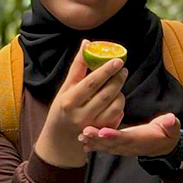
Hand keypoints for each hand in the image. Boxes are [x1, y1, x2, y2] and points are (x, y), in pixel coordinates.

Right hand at [34, 40, 127, 166]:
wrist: (59, 139)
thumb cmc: (62, 108)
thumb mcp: (65, 88)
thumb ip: (77, 67)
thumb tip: (87, 43)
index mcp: (69, 101)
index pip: (91, 83)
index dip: (106, 70)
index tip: (118, 60)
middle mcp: (80, 115)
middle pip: (106, 94)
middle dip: (118, 79)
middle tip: (123, 68)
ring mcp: (92, 126)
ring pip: (115, 105)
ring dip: (120, 92)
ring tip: (118, 83)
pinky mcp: (101, 133)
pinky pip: (117, 116)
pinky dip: (119, 105)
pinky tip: (116, 98)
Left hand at [78, 113, 180, 156]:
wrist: (165, 147)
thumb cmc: (168, 133)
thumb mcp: (173, 128)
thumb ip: (171, 125)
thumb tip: (171, 120)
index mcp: (143, 140)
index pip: (127, 138)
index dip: (115, 135)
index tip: (103, 132)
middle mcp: (131, 147)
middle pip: (113, 143)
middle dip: (98, 138)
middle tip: (85, 132)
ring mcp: (125, 149)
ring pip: (107, 147)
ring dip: (94, 142)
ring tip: (81, 136)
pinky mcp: (121, 148)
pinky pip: (107, 148)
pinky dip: (95, 145)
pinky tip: (84, 141)